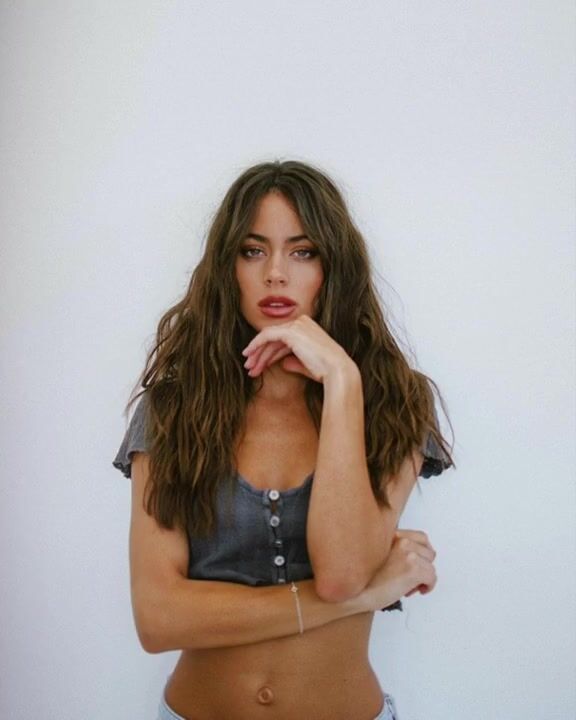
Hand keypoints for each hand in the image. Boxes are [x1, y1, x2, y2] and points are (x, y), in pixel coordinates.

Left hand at [241, 314, 355, 382]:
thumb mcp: (306, 364)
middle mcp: (302, 323)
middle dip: (261, 354)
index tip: (259, 366)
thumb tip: (284, 364)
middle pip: (274, 338)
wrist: (336, 371)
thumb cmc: (325, 371)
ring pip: (269, 338)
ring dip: (258, 354)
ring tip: (250, 369)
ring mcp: (297, 326)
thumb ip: (294, 361)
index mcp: (308, 328)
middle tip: (250, 368)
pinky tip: (249, 355)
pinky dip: (256, 345)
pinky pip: (267, 336)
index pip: (283, 339)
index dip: (269, 353)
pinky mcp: (291, 332)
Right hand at [360, 529, 437, 611]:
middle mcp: (402, 540)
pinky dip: (427, 587)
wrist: (355, 593)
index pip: (421, 537)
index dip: (422, 553)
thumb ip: (395, 549)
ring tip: (407, 586)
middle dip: (423, 566)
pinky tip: (413, 591)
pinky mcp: (413, 569)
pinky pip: (432, 578)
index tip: (417, 563)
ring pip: (430, 566)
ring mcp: (408, 554)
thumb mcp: (378, 555)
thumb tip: (416, 557)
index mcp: (393, 535)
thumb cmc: (363, 579)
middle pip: (429, 552)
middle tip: (411, 578)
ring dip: (423, 578)